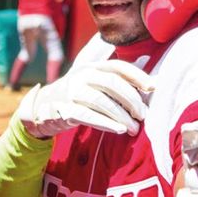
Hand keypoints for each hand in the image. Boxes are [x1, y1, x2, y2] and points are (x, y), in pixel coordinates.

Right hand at [15, 60, 153, 138]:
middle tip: (143, 115)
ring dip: (121, 116)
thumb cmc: (79, 94)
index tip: (153, 88)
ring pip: (101, 101)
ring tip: (134, 128)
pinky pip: (88, 116)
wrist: (44, 107)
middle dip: (131, 99)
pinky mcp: (64, 109)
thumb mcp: (95, 81)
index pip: (118, 66)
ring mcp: (72, 91)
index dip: (137, 76)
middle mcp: (82, 75)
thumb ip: (119, 78)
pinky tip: (119, 130)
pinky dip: (106, 123)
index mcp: (92, 66)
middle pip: (112, 83)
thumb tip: (150, 71)